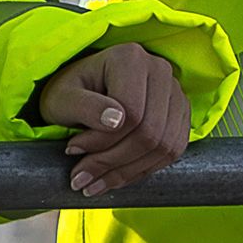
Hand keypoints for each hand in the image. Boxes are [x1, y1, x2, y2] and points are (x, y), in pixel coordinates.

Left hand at [29, 41, 192, 196]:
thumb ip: (84, 107)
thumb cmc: (68, 92)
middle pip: (150, 132)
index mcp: (130, 59)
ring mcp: (175, 92)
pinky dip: (143, 170)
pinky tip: (117, 176)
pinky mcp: (180, 113)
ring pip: (163, 146)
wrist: (83, 90)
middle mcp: (160, 70)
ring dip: (127, 172)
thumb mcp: (61, 98)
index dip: (103, 141)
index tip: (72, 151)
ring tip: (95, 184)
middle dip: (113, 162)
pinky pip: (172, 150)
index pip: (131, 113)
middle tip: (82, 179)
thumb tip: (115, 122)